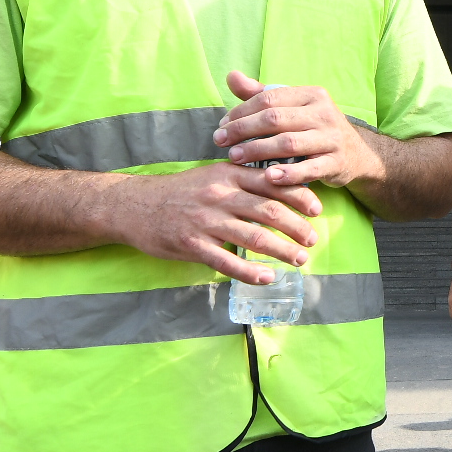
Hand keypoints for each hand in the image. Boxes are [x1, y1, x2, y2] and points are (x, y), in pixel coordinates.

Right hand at [106, 161, 321, 284]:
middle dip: (297, 227)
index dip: (299, 196)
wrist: (134, 205)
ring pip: (253, 237)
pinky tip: (267, 277)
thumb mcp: (213, 174)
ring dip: (282, 251)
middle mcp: (219, 195)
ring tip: (300, 259)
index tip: (317, 208)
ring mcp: (206, 222)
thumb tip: (283, 186)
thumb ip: (244, 180)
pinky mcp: (192, 245)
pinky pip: (227, 262)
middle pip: (269, 211)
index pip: (272, 182)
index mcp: (228, 174)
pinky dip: (251, 272)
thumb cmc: (181, 191)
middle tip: (313, 239)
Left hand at [215, 72, 382, 188]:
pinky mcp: (337, 163)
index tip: (221, 125)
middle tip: (219, 141)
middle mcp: (324, 113)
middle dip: (243, 130)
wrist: (357, 154)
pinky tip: (269, 177)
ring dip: (257, 150)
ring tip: (234, 157)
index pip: (269, 99)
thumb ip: (261, 94)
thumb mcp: (293, 108)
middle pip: (275, 119)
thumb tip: (231, 76)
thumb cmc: (315, 129)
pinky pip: (310, 169)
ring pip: (289, 143)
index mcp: (311, 95)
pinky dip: (289, 174)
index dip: (241, 112)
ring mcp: (332, 139)